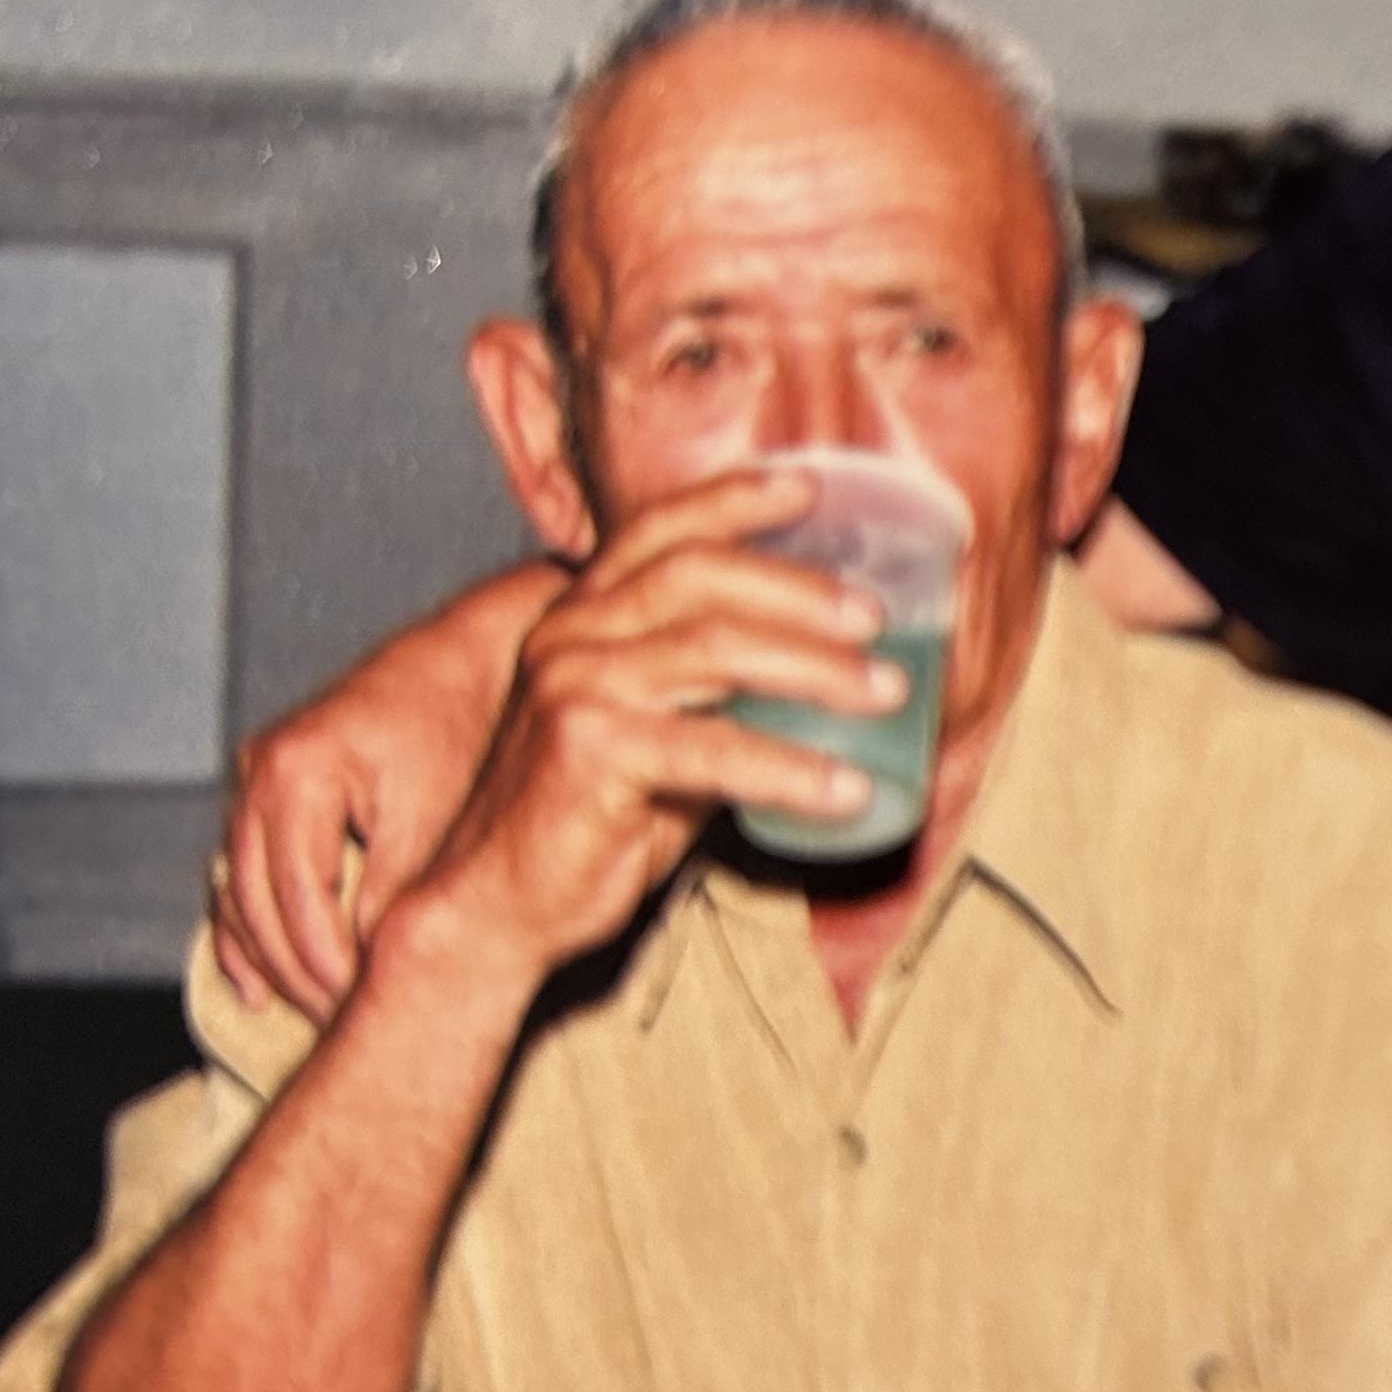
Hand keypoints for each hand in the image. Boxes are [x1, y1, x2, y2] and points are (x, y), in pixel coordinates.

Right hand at [217, 565, 552, 1022]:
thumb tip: (376, 978)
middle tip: (344, 1029)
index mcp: (296, 774)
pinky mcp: (272, 789)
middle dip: (302, 977)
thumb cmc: (466, 723)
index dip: (332, 971)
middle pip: (261, 908)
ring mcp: (258, 779)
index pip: (301, 905)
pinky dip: (252, 934)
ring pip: (245, 897)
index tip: (366, 1015)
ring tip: (318, 1016)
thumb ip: (398, 895)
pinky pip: (243, 877)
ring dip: (277, 963)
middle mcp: (260, 773)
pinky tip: (259, 989)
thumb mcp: (438, 817)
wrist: (472, 651)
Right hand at [401, 472, 902, 980]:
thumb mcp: (657, 730)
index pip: (659, 531)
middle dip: (801, 590)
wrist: (500, 904)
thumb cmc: (590, 818)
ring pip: (717, 650)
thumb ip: (714, 690)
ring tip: (891, 693)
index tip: (813, 488)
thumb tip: (826, 668)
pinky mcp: (589, 752)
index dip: (735, 499)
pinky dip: (793, 768)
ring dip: (818, 671)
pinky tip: (850, 789)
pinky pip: (714, 748)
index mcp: (581, 615)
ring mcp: (574, 688)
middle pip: (701, 577)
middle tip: (878, 617)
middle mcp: (570, 635)